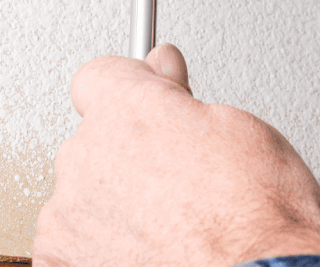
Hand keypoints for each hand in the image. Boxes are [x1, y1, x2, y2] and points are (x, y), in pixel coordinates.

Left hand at [33, 44, 319, 266]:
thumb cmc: (257, 218)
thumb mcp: (240, 129)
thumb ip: (182, 96)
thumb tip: (166, 73)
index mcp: (127, 111)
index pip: (100, 75)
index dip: (132, 87)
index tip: (152, 96)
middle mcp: (86, 158)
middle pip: (95, 137)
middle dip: (131, 149)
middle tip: (181, 173)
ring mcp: (69, 217)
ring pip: (83, 192)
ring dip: (115, 200)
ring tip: (172, 222)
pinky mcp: (62, 263)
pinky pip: (71, 242)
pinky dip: (100, 245)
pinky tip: (148, 250)